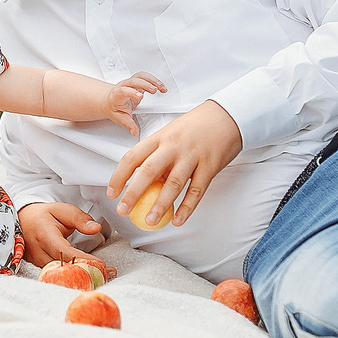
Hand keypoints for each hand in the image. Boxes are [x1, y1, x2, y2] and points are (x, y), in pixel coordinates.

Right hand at [17, 202, 111, 279]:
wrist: (23, 222)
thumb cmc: (44, 216)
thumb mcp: (62, 210)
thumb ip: (79, 219)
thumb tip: (96, 228)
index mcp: (45, 236)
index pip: (65, 253)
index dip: (83, 260)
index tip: (101, 264)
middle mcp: (40, 253)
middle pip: (64, 269)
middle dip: (88, 273)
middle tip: (109, 273)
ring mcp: (38, 264)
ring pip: (62, 276)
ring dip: (84, 277)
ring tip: (105, 276)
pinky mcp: (41, 269)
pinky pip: (59, 276)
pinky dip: (75, 277)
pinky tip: (91, 276)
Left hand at [104, 70, 166, 134]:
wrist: (110, 100)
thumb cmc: (114, 108)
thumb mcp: (119, 118)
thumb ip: (128, 124)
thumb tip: (134, 131)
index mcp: (118, 94)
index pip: (124, 91)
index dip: (132, 92)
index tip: (141, 97)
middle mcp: (124, 86)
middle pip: (134, 81)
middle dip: (145, 84)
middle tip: (155, 90)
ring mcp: (131, 82)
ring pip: (141, 76)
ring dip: (152, 80)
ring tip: (161, 87)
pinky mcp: (137, 81)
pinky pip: (145, 77)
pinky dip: (153, 79)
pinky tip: (160, 85)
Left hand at [108, 100, 241, 227]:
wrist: (226, 116)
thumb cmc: (194, 127)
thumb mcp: (171, 134)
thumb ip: (158, 155)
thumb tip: (142, 182)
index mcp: (160, 137)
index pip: (133, 157)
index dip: (119, 176)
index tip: (111, 193)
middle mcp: (173, 146)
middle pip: (149, 171)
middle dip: (133, 193)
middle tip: (123, 210)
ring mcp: (192, 156)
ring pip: (173, 184)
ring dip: (160, 205)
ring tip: (150, 221)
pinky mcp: (210, 167)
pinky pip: (196, 191)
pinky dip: (187, 207)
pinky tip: (178, 220)